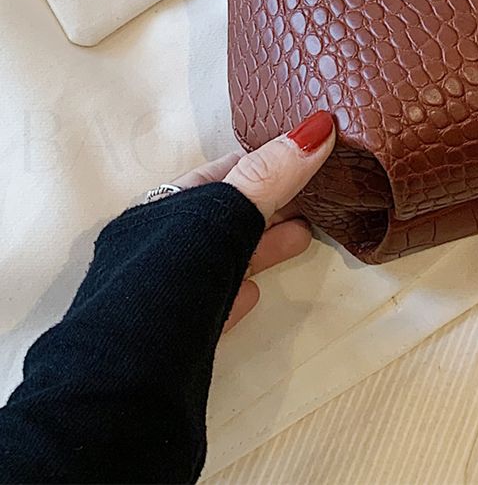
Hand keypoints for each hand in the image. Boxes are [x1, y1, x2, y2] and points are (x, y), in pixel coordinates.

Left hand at [169, 111, 335, 331]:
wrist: (134, 372)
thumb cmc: (174, 275)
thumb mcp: (226, 213)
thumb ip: (270, 175)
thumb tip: (318, 128)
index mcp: (165, 208)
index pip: (223, 173)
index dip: (265, 164)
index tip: (305, 159)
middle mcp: (161, 247)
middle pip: (226, 217)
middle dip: (271, 206)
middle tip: (314, 199)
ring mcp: (168, 294)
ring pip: (223, 260)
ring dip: (263, 246)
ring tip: (303, 237)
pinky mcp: (178, 338)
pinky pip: (213, 305)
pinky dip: (239, 293)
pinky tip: (256, 294)